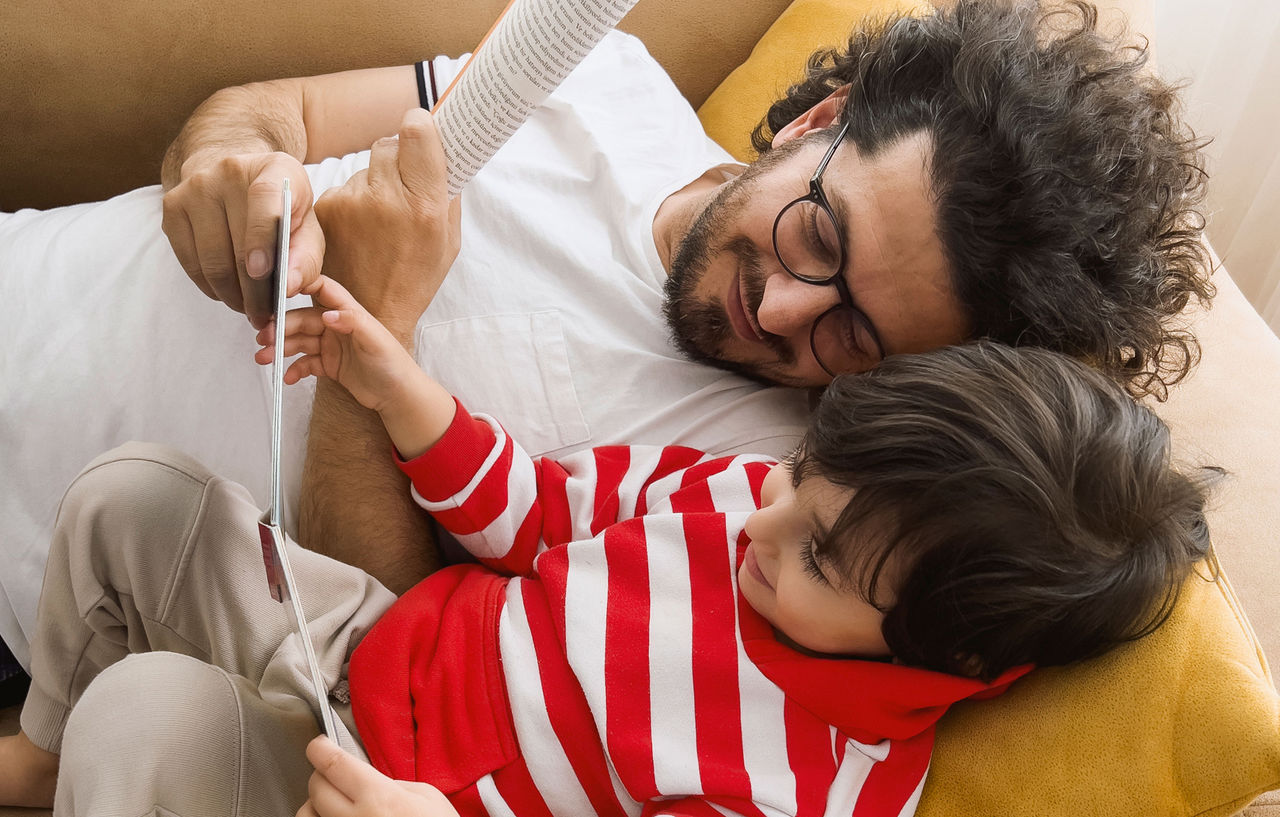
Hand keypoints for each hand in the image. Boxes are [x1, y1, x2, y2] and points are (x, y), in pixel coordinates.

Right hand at [163, 151, 324, 328]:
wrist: (238, 179)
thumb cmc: (282, 211)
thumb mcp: (307, 227)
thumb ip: (306, 257)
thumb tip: (290, 288)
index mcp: (274, 169)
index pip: (265, 199)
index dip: (262, 238)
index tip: (262, 273)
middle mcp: (230, 170)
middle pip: (237, 244)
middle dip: (253, 292)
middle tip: (265, 316)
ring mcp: (195, 187)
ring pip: (211, 260)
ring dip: (232, 295)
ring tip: (248, 308)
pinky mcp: (172, 206)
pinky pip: (190, 262)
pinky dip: (210, 287)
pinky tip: (227, 291)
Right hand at [255, 274, 417, 412]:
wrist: (397, 395)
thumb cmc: (393, 364)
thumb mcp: (375, 340)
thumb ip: (352, 322)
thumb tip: (326, 314)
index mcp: (348, 312)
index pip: (322, 290)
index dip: (301, 285)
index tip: (278, 291)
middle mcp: (337, 326)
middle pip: (302, 320)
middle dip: (281, 327)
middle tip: (264, 337)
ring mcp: (331, 346)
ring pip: (299, 342)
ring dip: (280, 349)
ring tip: (264, 358)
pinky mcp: (329, 365)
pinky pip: (305, 363)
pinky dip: (294, 369)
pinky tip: (287, 377)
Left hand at [297, 736, 457, 816]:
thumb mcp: (426, 796)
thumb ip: (391, 783)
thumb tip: (368, 780)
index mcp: (379, 798)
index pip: (333, 764)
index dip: (319, 749)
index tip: (319, 746)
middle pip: (316, 788)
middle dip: (321, 774)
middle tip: (333, 773)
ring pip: (306, 815)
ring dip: (314, 804)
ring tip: (330, 802)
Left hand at [314, 107, 459, 343]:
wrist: (370, 314)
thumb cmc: (416, 277)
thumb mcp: (448, 240)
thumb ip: (447, 193)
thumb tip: (444, 151)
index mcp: (424, 205)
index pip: (416, 130)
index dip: (420, 126)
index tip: (423, 134)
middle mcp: (385, 199)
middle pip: (389, 143)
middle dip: (399, 156)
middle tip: (405, 183)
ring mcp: (350, 203)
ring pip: (366, 168)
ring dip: (375, 183)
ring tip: (380, 222)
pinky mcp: (325, 211)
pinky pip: (344, 187)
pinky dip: (353, 202)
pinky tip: (360, 230)